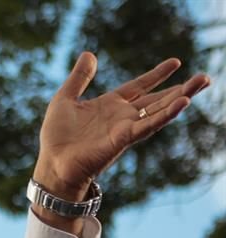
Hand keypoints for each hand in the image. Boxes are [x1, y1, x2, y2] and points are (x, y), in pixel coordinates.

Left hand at [34, 52, 211, 200]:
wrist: (53, 164)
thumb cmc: (57, 137)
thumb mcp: (64, 99)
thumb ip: (79, 78)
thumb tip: (89, 54)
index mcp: (110, 105)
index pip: (139, 86)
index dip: (156, 75)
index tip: (175, 62)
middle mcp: (122, 116)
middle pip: (157, 99)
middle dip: (180, 88)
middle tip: (204, 78)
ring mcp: (125, 128)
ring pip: (159, 110)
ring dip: (181, 97)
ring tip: (201, 84)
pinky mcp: (123, 139)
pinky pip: (148, 125)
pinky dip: (166, 114)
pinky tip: (182, 103)